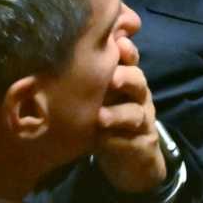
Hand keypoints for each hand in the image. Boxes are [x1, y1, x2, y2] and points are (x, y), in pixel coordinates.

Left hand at [94, 36, 166, 193]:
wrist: (130, 160)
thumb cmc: (108, 119)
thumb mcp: (100, 95)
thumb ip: (90, 74)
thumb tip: (59, 48)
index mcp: (127, 80)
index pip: (129, 59)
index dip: (126, 51)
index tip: (117, 43)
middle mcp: (138, 97)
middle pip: (138, 81)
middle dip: (126, 77)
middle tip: (112, 78)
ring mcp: (143, 121)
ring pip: (136, 113)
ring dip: (118, 114)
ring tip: (101, 117)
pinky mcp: (142, 145)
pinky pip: (132, 142)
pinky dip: (117, 141)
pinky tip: (102, 140)